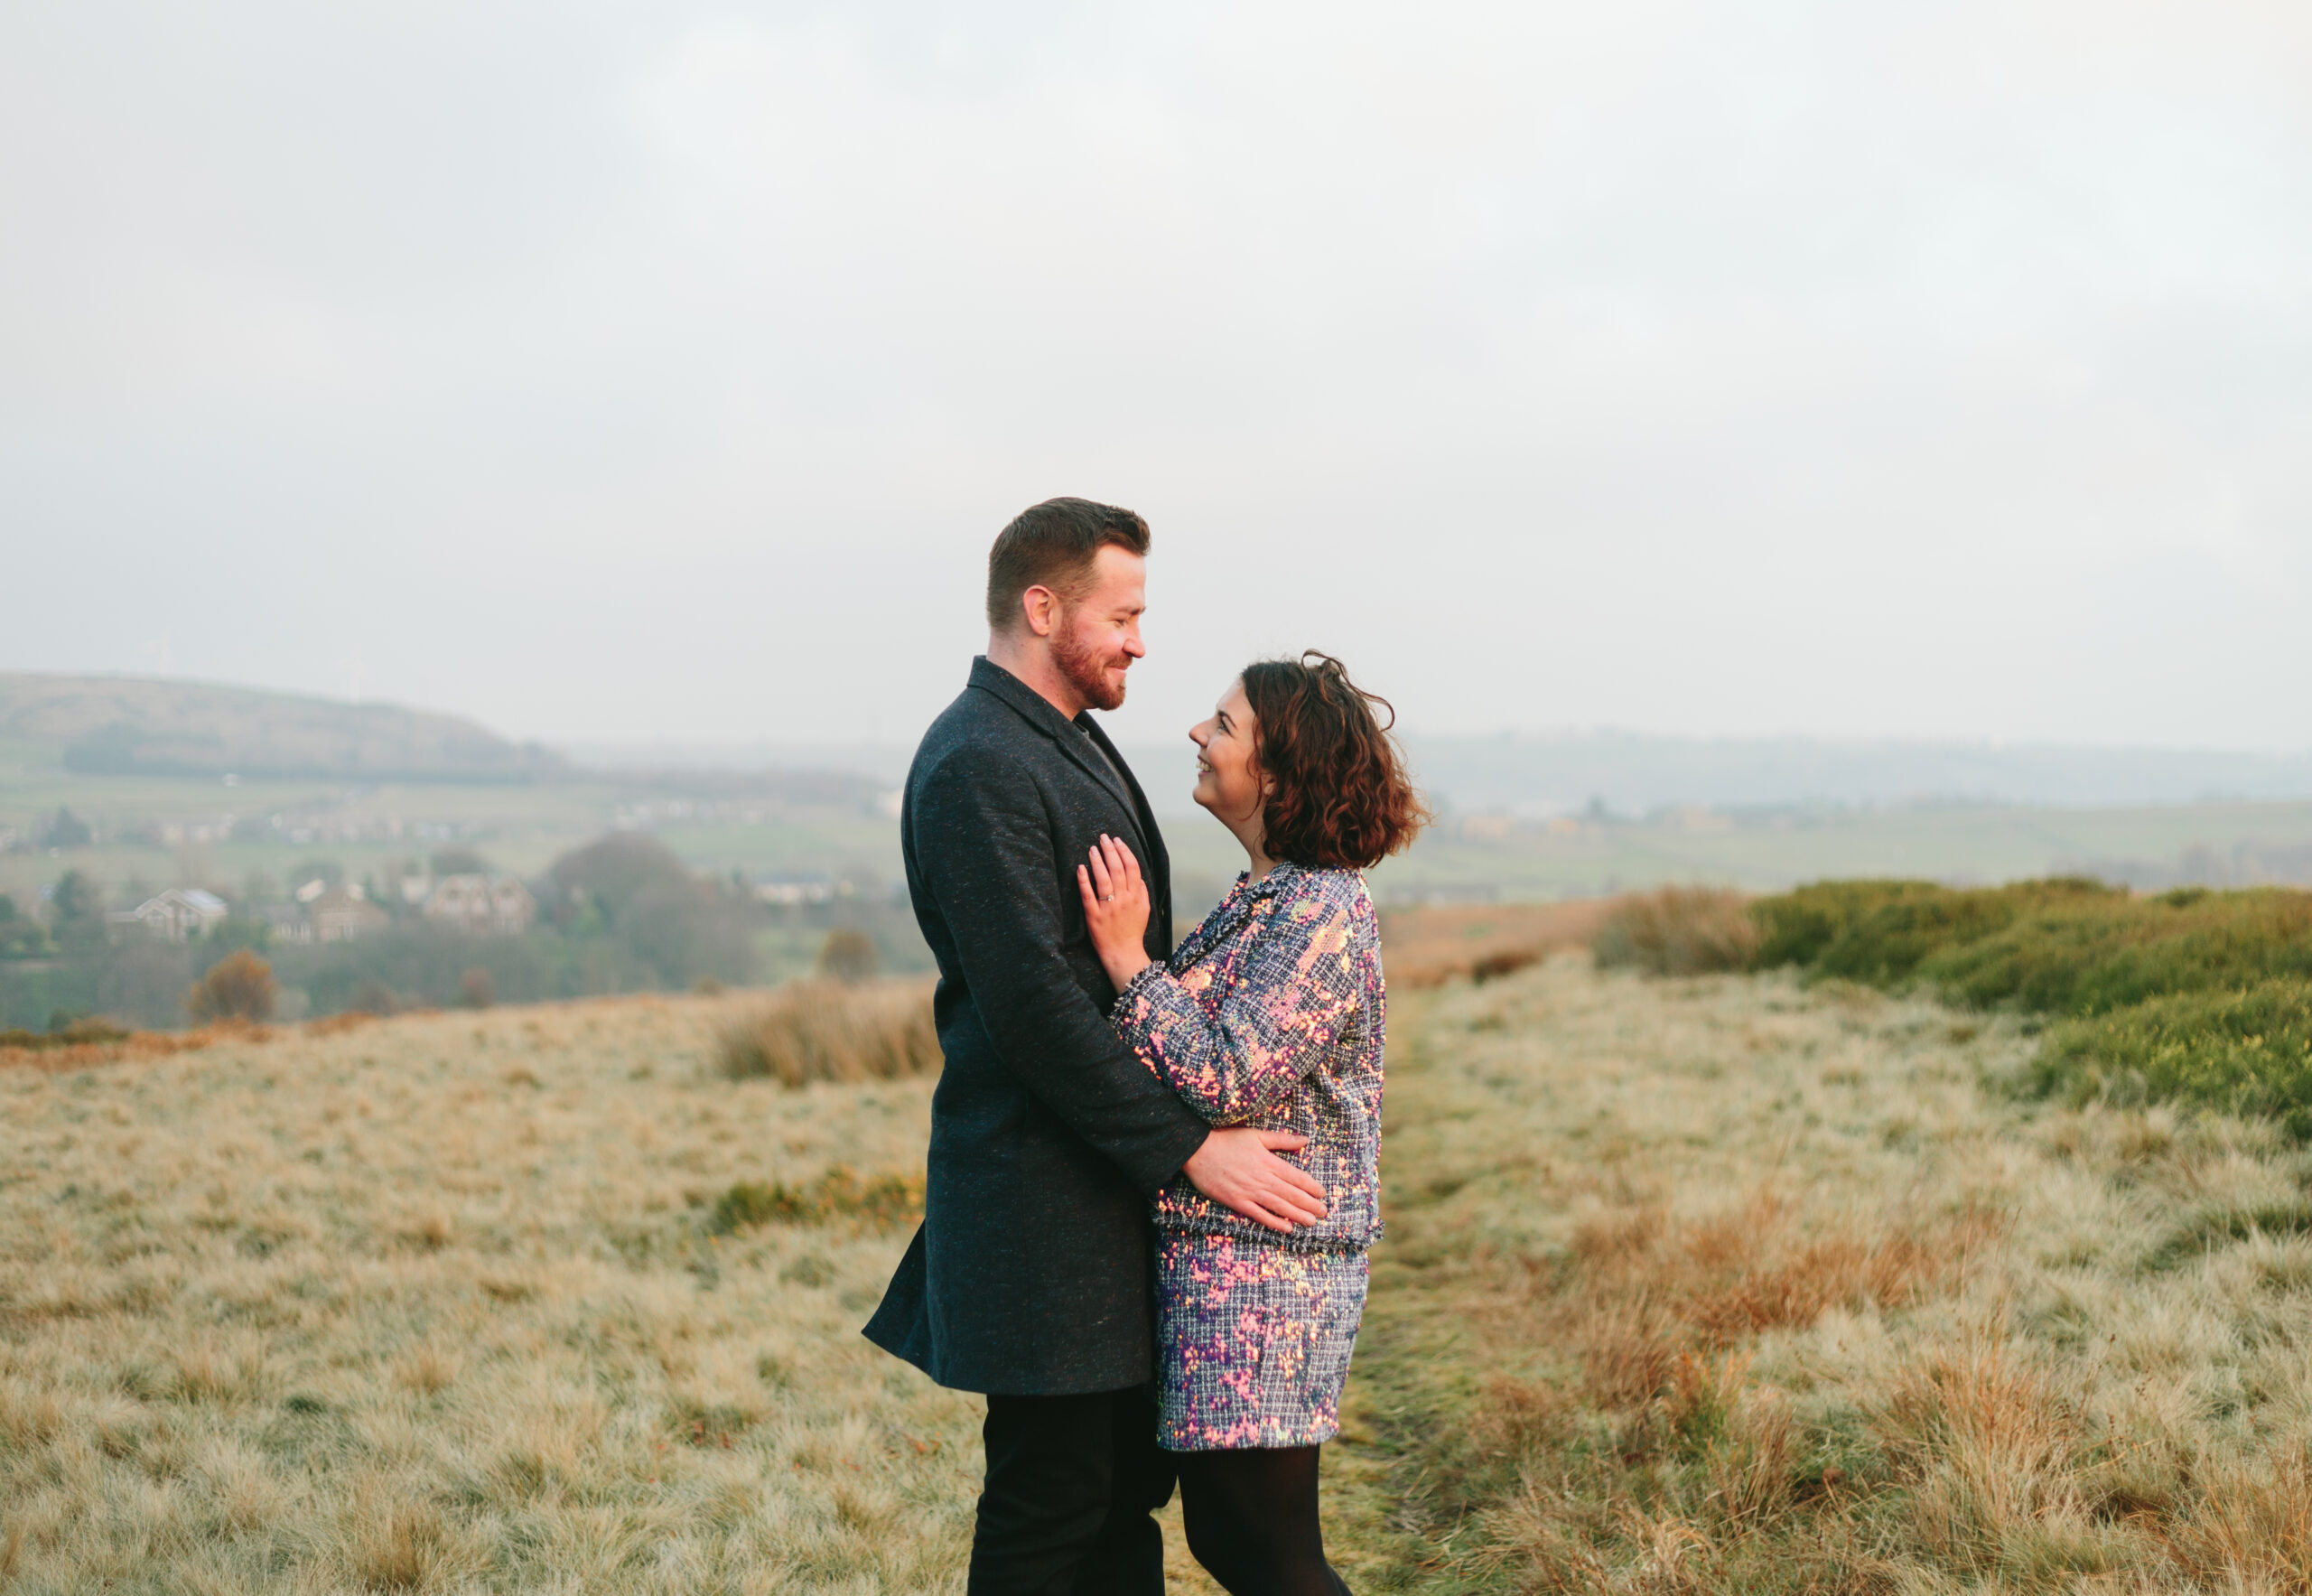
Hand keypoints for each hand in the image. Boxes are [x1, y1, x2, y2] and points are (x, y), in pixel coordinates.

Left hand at [1076, 833, 1152, 990]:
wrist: (1123, 953)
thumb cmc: (1133, 931)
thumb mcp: (1145, 910)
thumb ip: (1142, 891)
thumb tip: (1137, 875)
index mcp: (1136, 896)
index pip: (1131, 867)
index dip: (1124, 851)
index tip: (1116, 840)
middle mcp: (1123, 899)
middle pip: (1117, 869)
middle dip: (1110, 850)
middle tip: (1103, 837)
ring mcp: (1108, 907)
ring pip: (1103, 879)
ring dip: (1097, 861)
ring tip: (1092, 848)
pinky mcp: (1093, 915)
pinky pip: (1088, 894)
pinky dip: (1084, 880)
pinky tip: (1080, 867)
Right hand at [1182, 1128, 1329, 1232]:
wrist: (1197, 1151)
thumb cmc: (1226, 1140)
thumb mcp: (1256, 1135)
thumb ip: (1282, 1140)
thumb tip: (1305, 1140)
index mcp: (1269, 1161)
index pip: (1297, 1177)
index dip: (1312, 1187)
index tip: (1322, 1194)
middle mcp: (1262, 1178)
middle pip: (1292, 1194)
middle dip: (1310, 1204)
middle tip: (1324, 1212)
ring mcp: (1250, 1192)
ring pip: (1279, 1206)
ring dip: (1298, 1215)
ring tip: (1312, 1222)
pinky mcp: (1237, 1202)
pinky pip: (1260, 1215)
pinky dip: (1274, 1222)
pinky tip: (1287, 1228)